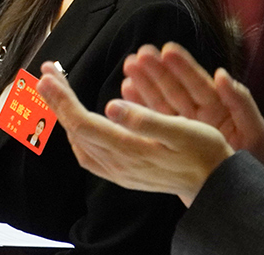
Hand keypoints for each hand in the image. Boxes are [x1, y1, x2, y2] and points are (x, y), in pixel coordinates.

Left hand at [37, 61, 233, 206]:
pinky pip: (88, 154)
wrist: (217, 188)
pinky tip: (79, 123)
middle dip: (58, 100)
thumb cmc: (204, 153)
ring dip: (65, 115)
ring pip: (78, 143)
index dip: (62, 99)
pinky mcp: (123, 176)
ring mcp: (118, 173)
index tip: (48, 76)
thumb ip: (145, 119)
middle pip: (75, 130)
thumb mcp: (182, 131)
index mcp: (128, 150)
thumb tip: (111, 106)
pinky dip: (77, 134)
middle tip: (47, 74)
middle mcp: (117, 165)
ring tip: (58, 93)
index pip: (82, 123)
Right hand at [120, 43, 263, 166]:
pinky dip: (139, 104)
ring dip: (144, 83)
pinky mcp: (170, 141)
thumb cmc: (253, 165)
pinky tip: (127, 89)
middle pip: (175, 88)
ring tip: (129, 65)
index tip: (168, 50)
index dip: (183, 67)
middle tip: (140, 54)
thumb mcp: (256, 134)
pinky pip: (152, 119)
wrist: (240, 197)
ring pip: (160, 100)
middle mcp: (198, 114)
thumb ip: (242, 104)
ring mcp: (182, 127)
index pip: (198, 84)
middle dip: (157, 70)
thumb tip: (222, 74)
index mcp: (219, 108)